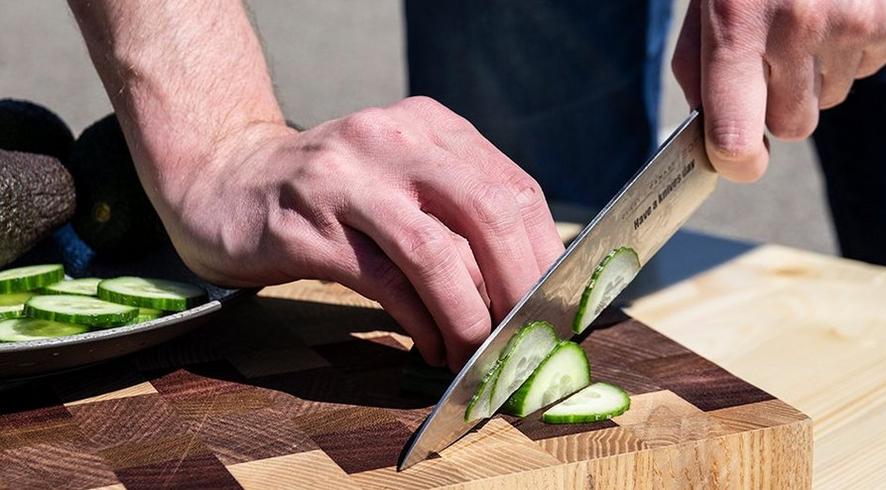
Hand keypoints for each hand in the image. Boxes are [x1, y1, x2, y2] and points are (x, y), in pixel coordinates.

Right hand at [165, 97, 563, 369]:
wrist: (227, 182)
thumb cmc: (332, 196)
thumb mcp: (403, 181)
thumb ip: (459, 217)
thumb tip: (527, 287)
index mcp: (430, 127)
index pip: (514, 188)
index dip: (545, 254)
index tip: (557, 304)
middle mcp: (393, 140)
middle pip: (487, 212)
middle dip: (518, 286)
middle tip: (526, 336)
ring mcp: (346, 180)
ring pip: (435, 253)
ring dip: (468, 316)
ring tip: (476, 353)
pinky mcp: (307, 225)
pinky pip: (385, 283)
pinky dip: (421, 323)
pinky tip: (433, 346)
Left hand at [672, 0, 885, 180]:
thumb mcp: (704, 6)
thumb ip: (699, 72)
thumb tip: (715, 139)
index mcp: (737, 26)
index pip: (736, 137)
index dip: (736, 161)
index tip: (735, 159)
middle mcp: (798, 28)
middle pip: (793, 126)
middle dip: (778, 106)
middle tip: (770, 59)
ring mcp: (856, 23)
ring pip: (831, 100)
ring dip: (814, 75)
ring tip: (804, 21)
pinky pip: (867, 70)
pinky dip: (851, 51)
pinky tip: (836, 10)